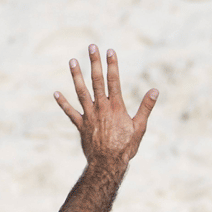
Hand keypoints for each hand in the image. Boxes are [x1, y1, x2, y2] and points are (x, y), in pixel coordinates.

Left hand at [56, 46, 157, 169]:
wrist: (108, 163)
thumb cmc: (126, 147)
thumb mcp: (140, 127)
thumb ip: (146, 107)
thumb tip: (155, 91)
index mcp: (116, 107)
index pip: (114, 81)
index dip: (112, 65)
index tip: (110, 51)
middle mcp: (101, 107)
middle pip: (96, 81)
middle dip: (94, 63)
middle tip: (91, 47)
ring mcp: (89, 115)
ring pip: (81, 92)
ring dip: (76, 76)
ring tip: (73, 61)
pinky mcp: (81, 125)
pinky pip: (70, 112)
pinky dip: (63, 103)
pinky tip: (56, 93)